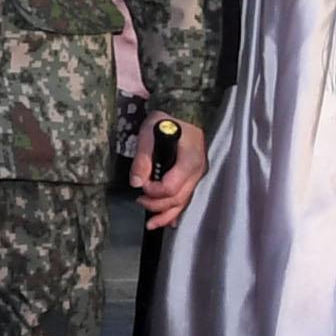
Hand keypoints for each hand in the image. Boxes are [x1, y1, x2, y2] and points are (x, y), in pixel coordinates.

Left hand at [130, 112, 205, 230]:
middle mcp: (197, 172)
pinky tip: (169, 222)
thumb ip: (143, 159)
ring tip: (151, 224)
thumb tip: (137, 183)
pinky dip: (176, 211)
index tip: (141, 184)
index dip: (154, 191)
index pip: (171, 187)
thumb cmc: (168, 119)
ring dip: (166, 215)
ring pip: (183, 202)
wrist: (184, 111)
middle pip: (178, 199)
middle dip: (157, 205)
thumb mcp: (150, 134)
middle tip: (139, 201)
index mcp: (189, 161)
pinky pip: (186, 198)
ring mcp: (198, 175)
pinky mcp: (194, 177)